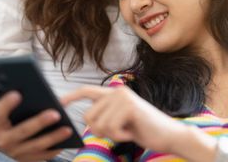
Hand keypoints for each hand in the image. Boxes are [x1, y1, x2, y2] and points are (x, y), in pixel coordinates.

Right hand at [0, 91, 72, 161]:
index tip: (17, 94)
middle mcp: (2, 140)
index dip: (7, 104)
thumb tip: (38, 91)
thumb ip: (12, 97)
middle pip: (22, 131)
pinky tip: (65, 141)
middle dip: (40, 123)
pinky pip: (40, 156)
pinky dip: (53, 150)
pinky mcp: (22, 159)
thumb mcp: (0, 103)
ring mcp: (13, 152)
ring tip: (68, 129)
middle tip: (56, 114)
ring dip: (53, 138)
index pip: (0, 113)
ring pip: (35, 146)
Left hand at [62, 85, 186, 153]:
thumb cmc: (143, 130)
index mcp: (113, 93)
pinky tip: (132, 132)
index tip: (59, 103)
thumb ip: (104, 116)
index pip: (87, 91)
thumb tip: (85, 118)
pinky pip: (111, 129)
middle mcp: (117, 91)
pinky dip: (120, 136)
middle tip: (120, 131)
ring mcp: (123, 97)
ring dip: (112, 134)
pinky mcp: (129, 107)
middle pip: (89, 116)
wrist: (168, 135)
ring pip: (99, 124)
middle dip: (100, 130)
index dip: (72, 96)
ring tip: (128, 130)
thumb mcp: (119, 121)